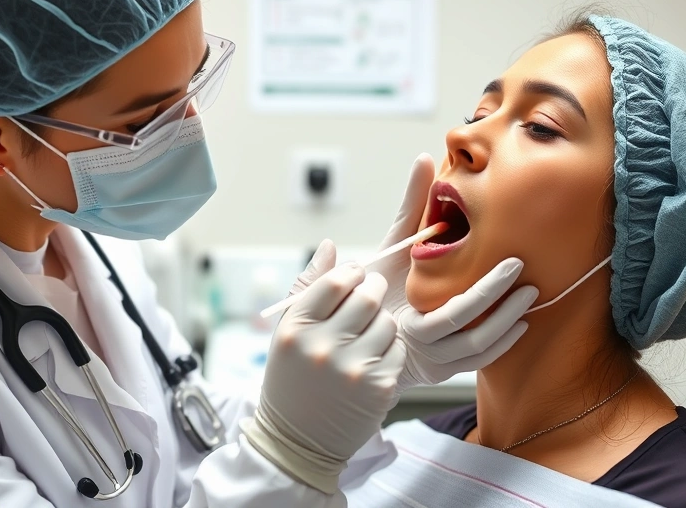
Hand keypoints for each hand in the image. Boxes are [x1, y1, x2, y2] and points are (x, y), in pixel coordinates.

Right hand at [243, 250, 405, 494]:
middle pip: (368, 296)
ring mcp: (353, 369)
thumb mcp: (287, 332)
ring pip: (389, 322)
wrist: (296, 440)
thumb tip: (330, 245)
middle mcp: (323, 347)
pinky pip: (398, 349)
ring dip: (384, 322)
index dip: (352, 273)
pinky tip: (374, 359)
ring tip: (369, 334)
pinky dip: (391, 350)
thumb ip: (307, 286)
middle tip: (372, 296)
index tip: (355, 278)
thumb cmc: (292, 378)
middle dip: (375, 290)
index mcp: (296, 327)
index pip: (337, 280)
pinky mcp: (379, 388)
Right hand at [370, 154, 538, 395]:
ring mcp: (431, 361)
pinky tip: (520, 324)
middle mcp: (417, 341)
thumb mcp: (392, 244)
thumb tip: (425, 158)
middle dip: (501, 301)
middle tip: (525, 273)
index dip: (485, 291)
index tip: (512, 264)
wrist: (361, 333)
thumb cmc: (380, 283)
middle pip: (469, 329)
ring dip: (506, 323)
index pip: (453, 309)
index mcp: (402, 313)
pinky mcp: (442, 370)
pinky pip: (477, 361)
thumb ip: (412, 204)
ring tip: (530, 296)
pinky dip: (501, 343)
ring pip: (478, 348)